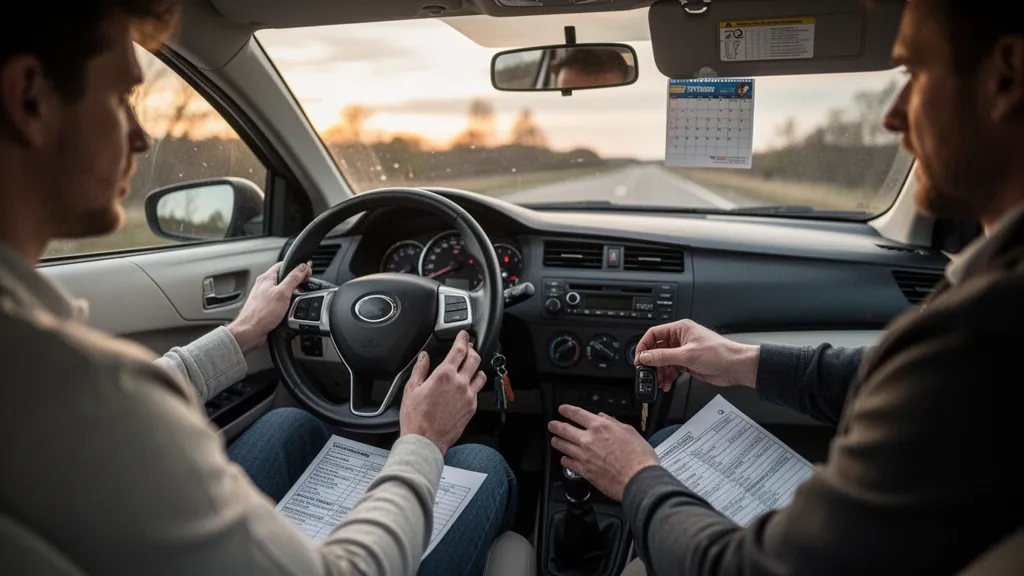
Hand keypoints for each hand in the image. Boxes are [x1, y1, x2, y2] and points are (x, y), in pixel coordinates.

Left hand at [227, 262, 310, 353]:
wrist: (250, 332)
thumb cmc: (262, 314)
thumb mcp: (283, 293)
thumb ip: (294, 278)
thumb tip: (303, 267)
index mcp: (266, 278)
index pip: (283, 265)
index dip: (296, 267)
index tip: (306, 273)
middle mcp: (264, 285)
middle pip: (283, 277)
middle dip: (295, 282)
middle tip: (304, 287)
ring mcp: (264, 296)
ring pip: (281, 290)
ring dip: (291, 294)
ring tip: (296, 300)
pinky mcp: (265, 307)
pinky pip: (278, 301)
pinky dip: (286, 303)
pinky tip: (289, 310)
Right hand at [400, 331, 487, 454]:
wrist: (425, 440)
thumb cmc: (416, 417)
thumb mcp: (412, 389)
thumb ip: (420, 369)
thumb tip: (424, 356)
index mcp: (444, 375)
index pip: (459, 350)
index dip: (463, 338)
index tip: (463, 335)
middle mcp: (460, 383)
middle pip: (474, 358)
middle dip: (472, 349)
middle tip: (468, 347)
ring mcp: (468, 396)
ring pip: (480, 374)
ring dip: (476, 368)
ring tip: (470, 367)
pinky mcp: (472, 408)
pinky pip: (477, 391)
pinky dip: (473, 385)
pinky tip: (467, 386)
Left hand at [548, 405, 658, 501]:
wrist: (639, 478)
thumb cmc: (639, 456)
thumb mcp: (629, 431)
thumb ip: (613, 423)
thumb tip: (603, 417)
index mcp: (600, 427)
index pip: (578, 414)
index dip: (567, 410)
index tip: (562, 409)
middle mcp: (589, 440)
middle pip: (565, 430)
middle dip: (556, 426)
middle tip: (552, 425)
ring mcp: (584, 456)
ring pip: (563, 446)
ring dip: (557, 442)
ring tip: (554, 440)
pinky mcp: (585, 471)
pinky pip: (569, 464)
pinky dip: (565, 461)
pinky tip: (564, 460)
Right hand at [634, 319, 759, 390]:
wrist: (736, 367)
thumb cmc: (719, 354)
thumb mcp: (687, 355)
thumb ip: (663, 356)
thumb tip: (645, 357)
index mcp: (680, 329)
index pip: (654, 334)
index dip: (644, 346)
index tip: (639, 359)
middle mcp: (680, 339)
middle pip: (657, 349)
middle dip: (651, 362)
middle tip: (646, 373)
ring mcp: (684, 351)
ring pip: (663, 361)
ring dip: (659, 372)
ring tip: (658, 382)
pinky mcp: (688, 363)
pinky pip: (671, 369)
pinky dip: (667, 377)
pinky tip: (666, 384)